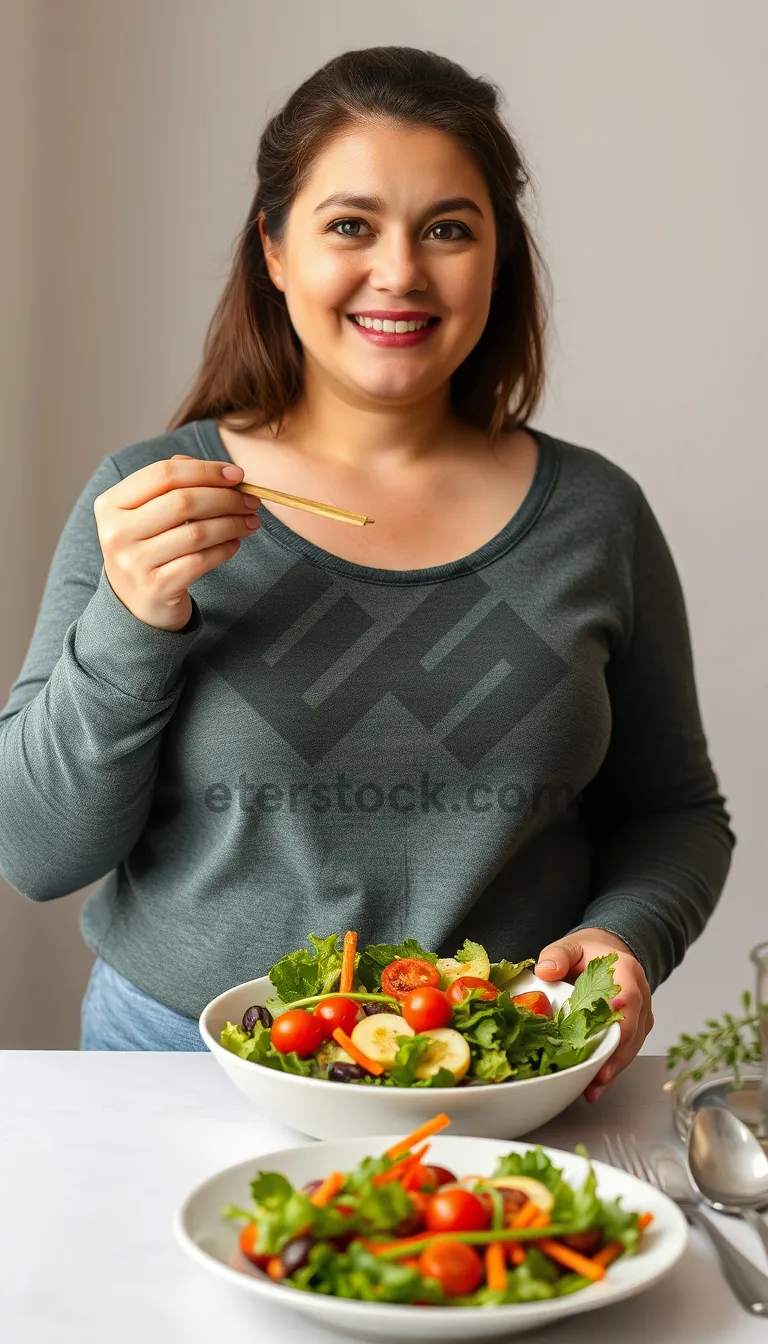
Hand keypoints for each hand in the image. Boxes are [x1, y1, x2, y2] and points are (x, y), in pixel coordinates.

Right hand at [93, 454, 260, 630]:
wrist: (135, 604)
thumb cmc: (149, 548)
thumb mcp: (148, 513)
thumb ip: (174, 484)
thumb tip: (221, 472)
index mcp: (111, 504)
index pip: (164, 474)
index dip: (205, 470)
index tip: (237, 475)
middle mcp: (117, 532)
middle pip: (183, 502)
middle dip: (226, 498)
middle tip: (251, 501)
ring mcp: (134, 562)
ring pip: (196, 532)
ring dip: (232, 524)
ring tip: (251, 521)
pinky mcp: (156, 587)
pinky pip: (201, 561)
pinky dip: (225, 549)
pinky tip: (235, 543)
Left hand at [534, 928, 653, 1102]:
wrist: (608, 952)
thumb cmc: (590, 952)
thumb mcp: (571, 945)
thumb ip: (558, 954)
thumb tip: (545, 970)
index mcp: (627, 972)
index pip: (630, 1000)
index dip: (621, 1023)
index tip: (609, 1041)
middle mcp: (640, 996)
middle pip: (633, 1031)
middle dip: (616, 1057)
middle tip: (597, 1078)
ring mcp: (639, 1016)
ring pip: (631, 1047)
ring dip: (612, 1069)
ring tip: (592, 1090)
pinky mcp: (633, 1031)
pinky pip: (624, 1051)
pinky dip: (610, 1069)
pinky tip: (593, 1087)